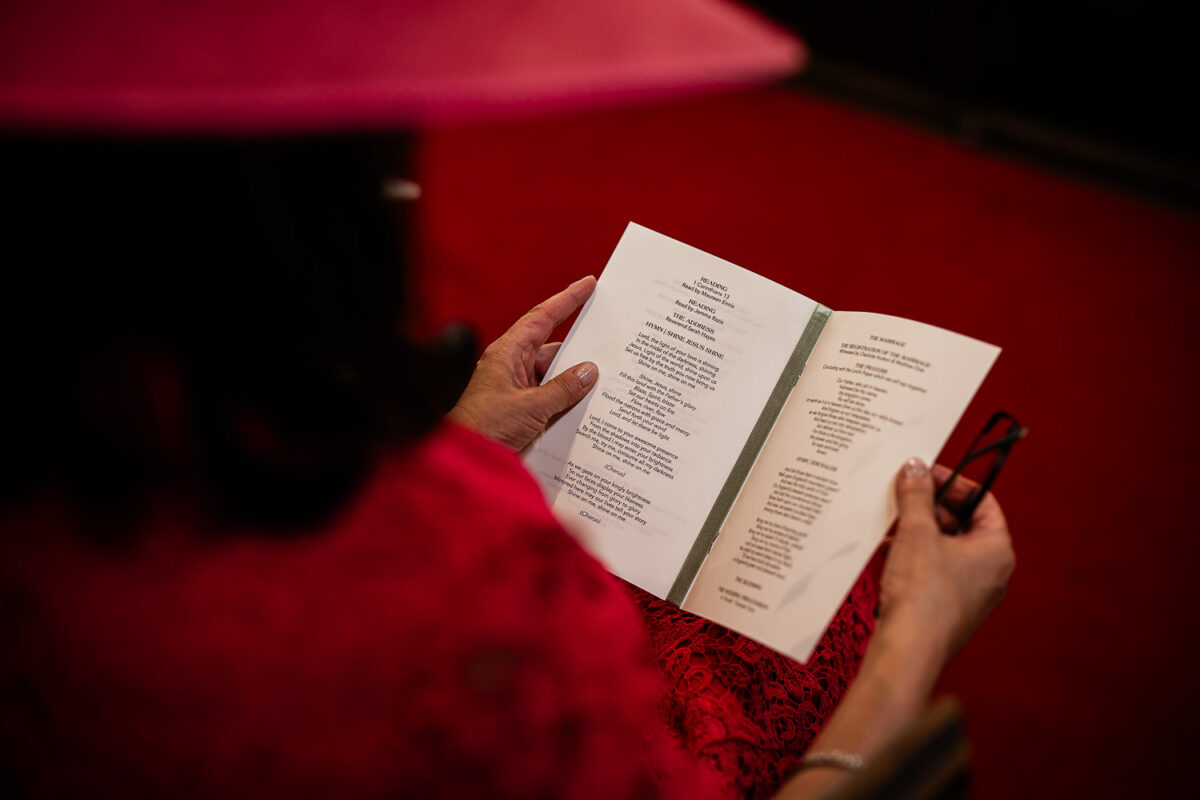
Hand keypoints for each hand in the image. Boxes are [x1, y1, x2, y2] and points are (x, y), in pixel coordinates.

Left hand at [447, 276, 598, 450]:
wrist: (465, 459)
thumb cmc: (484, 428)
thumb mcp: (531, 408)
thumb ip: (563, 389)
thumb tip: (589, 372)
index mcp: (508, 353)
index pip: (542, 318)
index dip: (567, 299)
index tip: (588, 284)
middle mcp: (512, 366)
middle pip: (552, 348)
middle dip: (580, 346)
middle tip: (609, 338)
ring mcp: (516, 388)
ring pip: (554, 375)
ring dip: (575, 379)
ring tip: (607, 379)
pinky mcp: (521, 409)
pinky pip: (550, 396)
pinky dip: (567, 399)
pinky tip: (587, 405)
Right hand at [876, 458, 1014, 664]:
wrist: (908, 650)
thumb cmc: (923, 593)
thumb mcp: (917, 532)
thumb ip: (917, 494)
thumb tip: (916, 467)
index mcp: (996, 550)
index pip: (982, 501)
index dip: (952, 483)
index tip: (923, 474)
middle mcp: (991, 573)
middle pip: (962, 524)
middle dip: (929, 509)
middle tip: (902, 497)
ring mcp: (970, 593)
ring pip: (945, 548)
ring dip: (917, 533)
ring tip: (890, 526)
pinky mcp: (947, 608)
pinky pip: (933, 571)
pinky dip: (912, 557)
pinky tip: (887, 553)